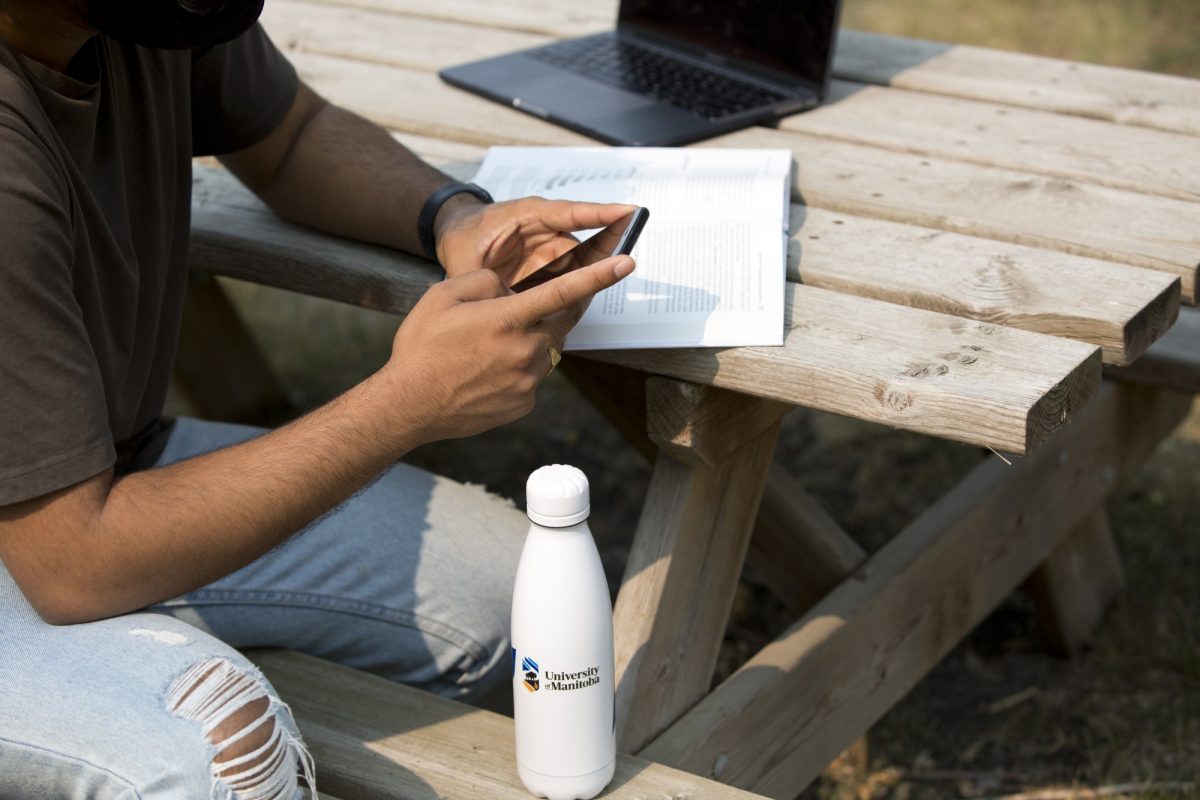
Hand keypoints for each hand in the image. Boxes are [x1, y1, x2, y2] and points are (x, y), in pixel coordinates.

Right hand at [382, 252, 634, 442]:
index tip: (628, 262)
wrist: (409, 405)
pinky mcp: (524, 402)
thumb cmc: (422, 347)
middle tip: (528, 306)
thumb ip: (486, 281)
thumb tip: (511, 288)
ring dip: (529, 339)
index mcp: (507, 318)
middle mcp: (525, 350)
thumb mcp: (443, 295)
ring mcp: (528, 381)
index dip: (599, 276)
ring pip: (545, 348)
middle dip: (556, 308)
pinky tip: (486, 371)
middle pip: (560, 320)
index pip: (564, 291)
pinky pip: (532, 375)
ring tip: (485, 346)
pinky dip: (518, 366)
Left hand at [434, 195, 636, 286]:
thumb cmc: (463, 238)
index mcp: (527, 216)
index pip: (568, 213)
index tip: (626, 212)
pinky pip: (572, 277)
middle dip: (610, 243)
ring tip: (621, 270)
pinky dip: (582, 287)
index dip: (597, 214)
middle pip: (585, 239)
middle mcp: (545, 230)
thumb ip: (480, 279)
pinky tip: (592, 297)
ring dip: (599, 269)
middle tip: (633, 247)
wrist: (458, 237)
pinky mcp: (550, 268)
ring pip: (582, 262)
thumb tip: (491, 302)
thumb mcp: (464, 259)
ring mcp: (549, 250)